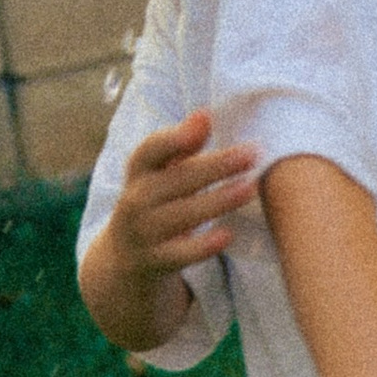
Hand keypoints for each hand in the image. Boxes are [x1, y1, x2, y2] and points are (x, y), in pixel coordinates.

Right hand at [81, 109, 256, 351]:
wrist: (125, 259)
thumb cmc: (156, 203)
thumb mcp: (160, 174)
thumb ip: (183, 145)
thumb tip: (206, 114)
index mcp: (139, 173)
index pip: (150, 150)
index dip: (174, 137)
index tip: (206, 123)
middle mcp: (135, 200)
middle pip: (177, 180)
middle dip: (216, 166)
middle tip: (252, 154)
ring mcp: (142, 233)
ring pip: (182, 215)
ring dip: (217, 201)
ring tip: (250, 188)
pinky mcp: (154, 262)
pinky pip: (179, 254)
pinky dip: (202, 246)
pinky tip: (227, 235)